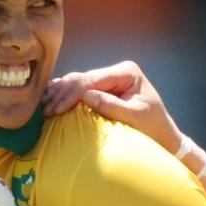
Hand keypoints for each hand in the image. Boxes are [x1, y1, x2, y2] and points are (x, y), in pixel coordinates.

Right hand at [41, 60, 182, 152]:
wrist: (163, 134)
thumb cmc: (153, 127)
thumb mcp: (135, 117)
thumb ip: (111, 105)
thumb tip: (84, 97)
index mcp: (126, 72)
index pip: (93, 80)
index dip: (73, 94)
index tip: (57, 109)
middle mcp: (116, 71)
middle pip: (82, 79)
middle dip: (63, 94)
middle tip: (46, 111)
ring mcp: (108, 78)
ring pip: (77, 81)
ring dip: (59, 93)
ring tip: (43, 107)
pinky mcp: (102, 88)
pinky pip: (79, 88)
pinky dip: (64, 94)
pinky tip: (49, 100)